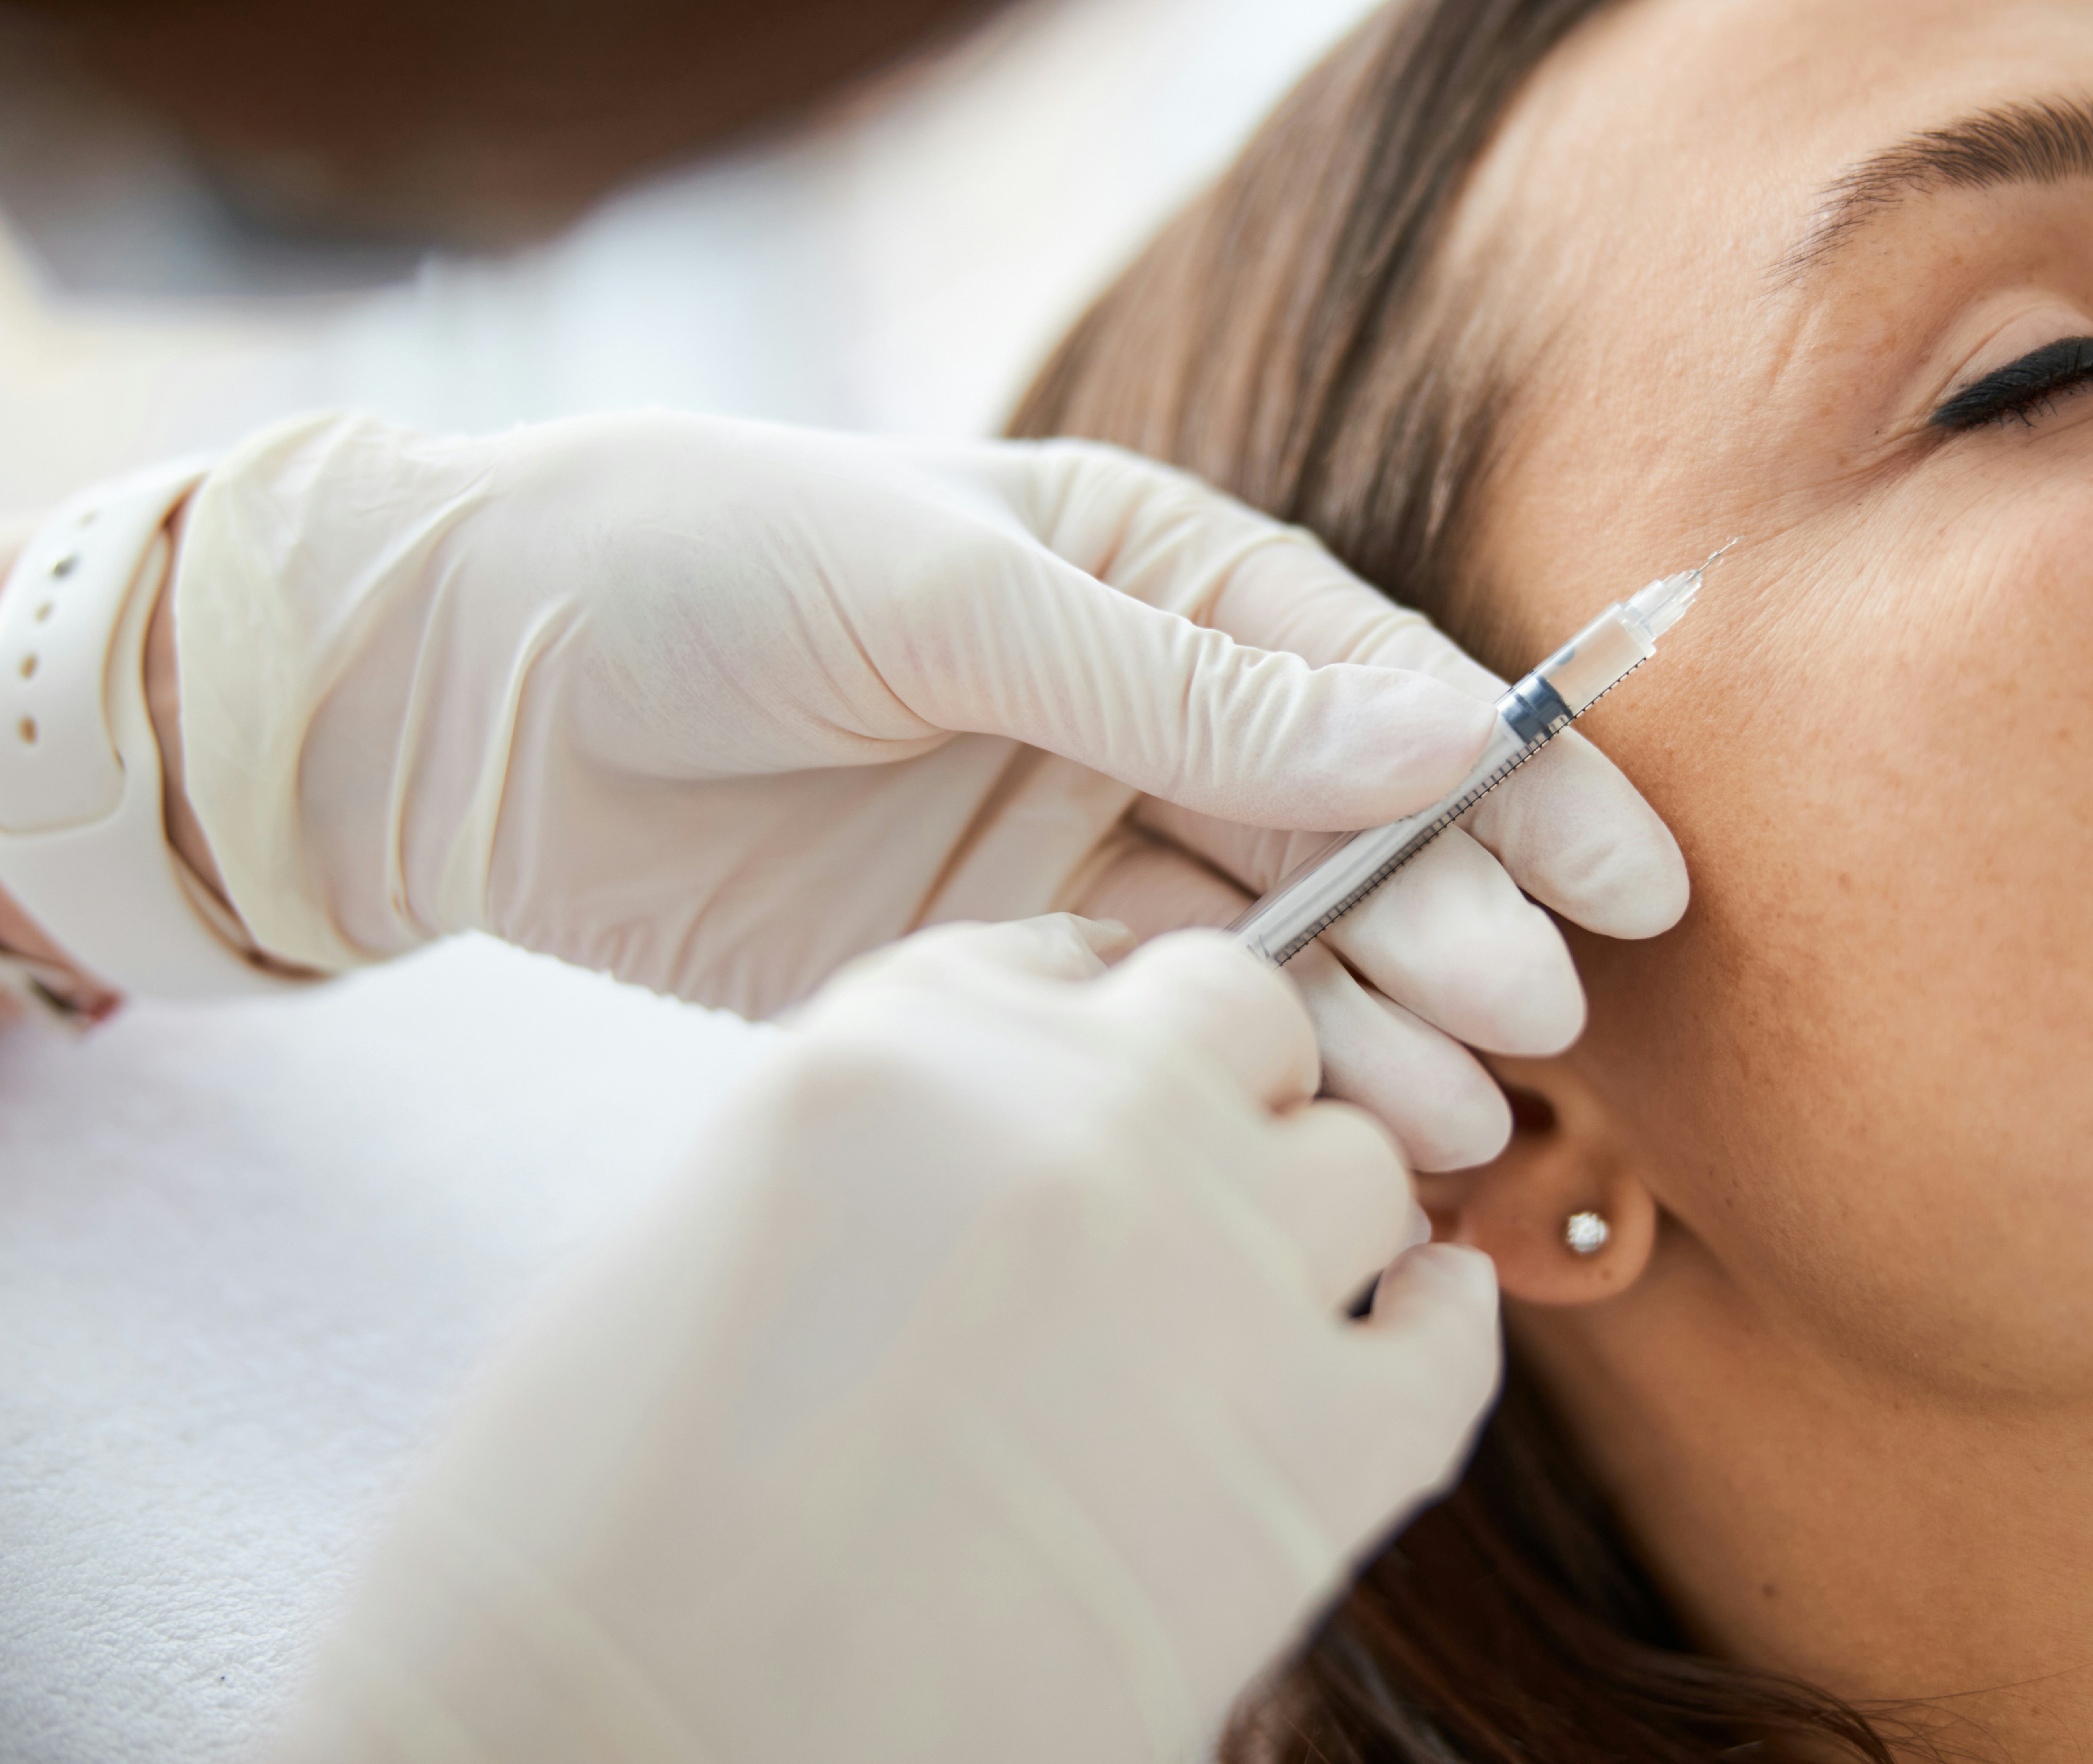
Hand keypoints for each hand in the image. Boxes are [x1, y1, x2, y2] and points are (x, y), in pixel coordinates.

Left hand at [166, 411, 1685, 1166]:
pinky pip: (1160, 1015)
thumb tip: (1418, 738)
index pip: (1372, 681)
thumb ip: (1181, 684)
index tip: (1625, 873)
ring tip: (1463, 1110)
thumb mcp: (951, 593)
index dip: (1510, 777)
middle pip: (1347, 827)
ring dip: (1376, 1019)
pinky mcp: (1001, 956)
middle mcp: (1139, 713)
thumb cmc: (701, 564)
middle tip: (1541, 1013)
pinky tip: (1333, 1120)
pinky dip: (1250, 1065)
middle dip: (1456, 917)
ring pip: (1274, 942)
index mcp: (1151, 574)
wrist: (467, 694)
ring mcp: (1075, 842)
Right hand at [274, 917, 1500, 1763]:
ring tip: (1253, 1304)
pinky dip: (1438, 1325)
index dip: (1100, 1037)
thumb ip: (888, 1149)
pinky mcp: (1314, 1456)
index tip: (1105, 1093)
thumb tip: (989, 1161)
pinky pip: (1448, 1334)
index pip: (1071, 962)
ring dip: (1315, 1222)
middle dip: (1226, 1090)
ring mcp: (1214, 1272)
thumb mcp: (709, 1238)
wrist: (625, 1754)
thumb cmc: (600, 1532)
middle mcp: (1081, 1118)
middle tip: (1183, 1196)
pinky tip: (1407, 1333)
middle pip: (1239, 1022)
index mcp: (903, 1045)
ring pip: (1359, 1165)